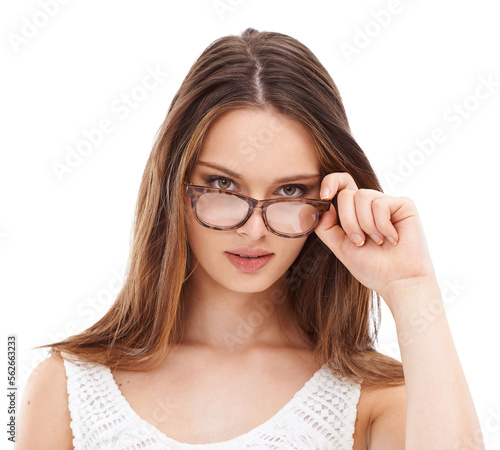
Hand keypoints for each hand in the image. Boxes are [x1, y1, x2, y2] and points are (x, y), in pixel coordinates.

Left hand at [314, 172, 437, 308]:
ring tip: (377, 241)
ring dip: (365, 225)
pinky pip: (380, 204)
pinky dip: (382, 226)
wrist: (398, 281)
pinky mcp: (404, 205)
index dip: (330, 183)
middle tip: (360, 241)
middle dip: (348, 221)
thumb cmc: (372, 267)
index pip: (341, 185)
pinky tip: (392, 239)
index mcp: (355, 212)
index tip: (324, 197)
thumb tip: (323, 208)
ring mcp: (387, 203)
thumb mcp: (341, 247)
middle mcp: (371, 204)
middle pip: (347, 194)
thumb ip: (327, 228)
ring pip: (362, 197)